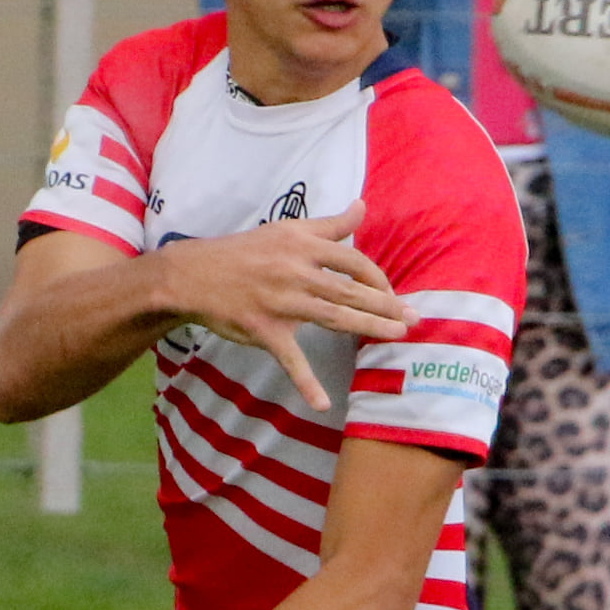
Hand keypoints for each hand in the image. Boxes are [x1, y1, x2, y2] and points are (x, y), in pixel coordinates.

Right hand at [161, 200, 416, 410]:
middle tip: (415, 319)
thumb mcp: (287, 230)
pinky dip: (306, 383)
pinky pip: (290, 359)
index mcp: (303, 246)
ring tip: (397, 336)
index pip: (353, 261)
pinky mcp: (264, 330)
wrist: (194, 275)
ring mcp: (281, 302)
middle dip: (386, 304)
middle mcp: (296, 272)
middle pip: (350, 289)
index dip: (378, 278)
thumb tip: (363, 205)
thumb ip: (330, 224)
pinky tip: (323, 403)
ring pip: (332, 316)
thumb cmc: (245, 252)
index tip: (393, 293)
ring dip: (367, 326)